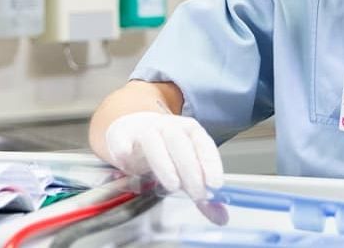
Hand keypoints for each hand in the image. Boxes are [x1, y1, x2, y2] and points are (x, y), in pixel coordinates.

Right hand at [103, 110, 224, 201]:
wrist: (133, 130)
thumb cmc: (165, 151)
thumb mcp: (185, 168)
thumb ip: (200, 192)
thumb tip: (221, 217)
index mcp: (188, 130)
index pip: (202, 141)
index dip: (210, 162)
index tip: (215, 184)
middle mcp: (167, 126)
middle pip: (179, 142)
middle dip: (190, 169)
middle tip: (197, 193)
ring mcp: (143, 130)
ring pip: (153, 141)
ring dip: (164, 163)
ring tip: (172, 185)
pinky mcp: (121, 136)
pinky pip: (122, 141)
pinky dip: (124, 150)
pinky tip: (128, 165)